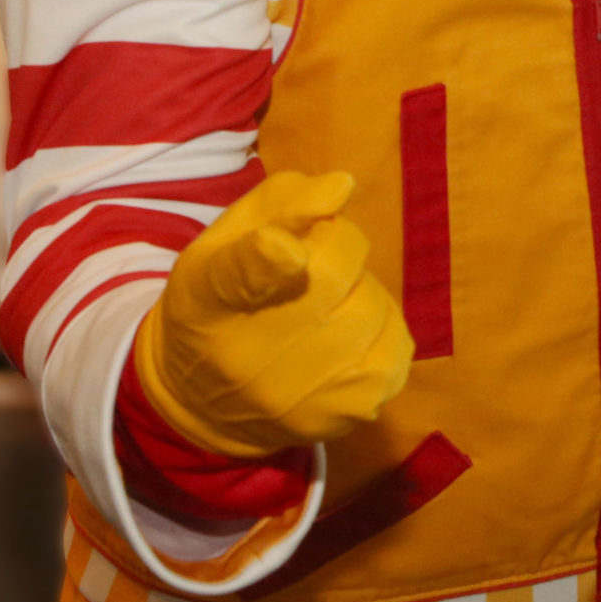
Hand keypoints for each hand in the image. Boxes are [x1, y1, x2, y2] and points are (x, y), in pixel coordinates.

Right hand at [133, 170, 413, 458]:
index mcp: (209, 293)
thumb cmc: (224, 297)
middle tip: (315, 263)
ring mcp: (300, 394)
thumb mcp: (229, 237)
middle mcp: (248, 355)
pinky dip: (381, 331)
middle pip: (333, 272)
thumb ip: (283, 201)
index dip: (268, 258)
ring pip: (372, 307)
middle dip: (340, 248)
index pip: (240, 274)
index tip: (290, 247)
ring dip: (361, 294)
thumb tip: (342, 187)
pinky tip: (345, 341)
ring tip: (323, 310)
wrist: (203, 401)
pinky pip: (397, 345)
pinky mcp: (344, 414)